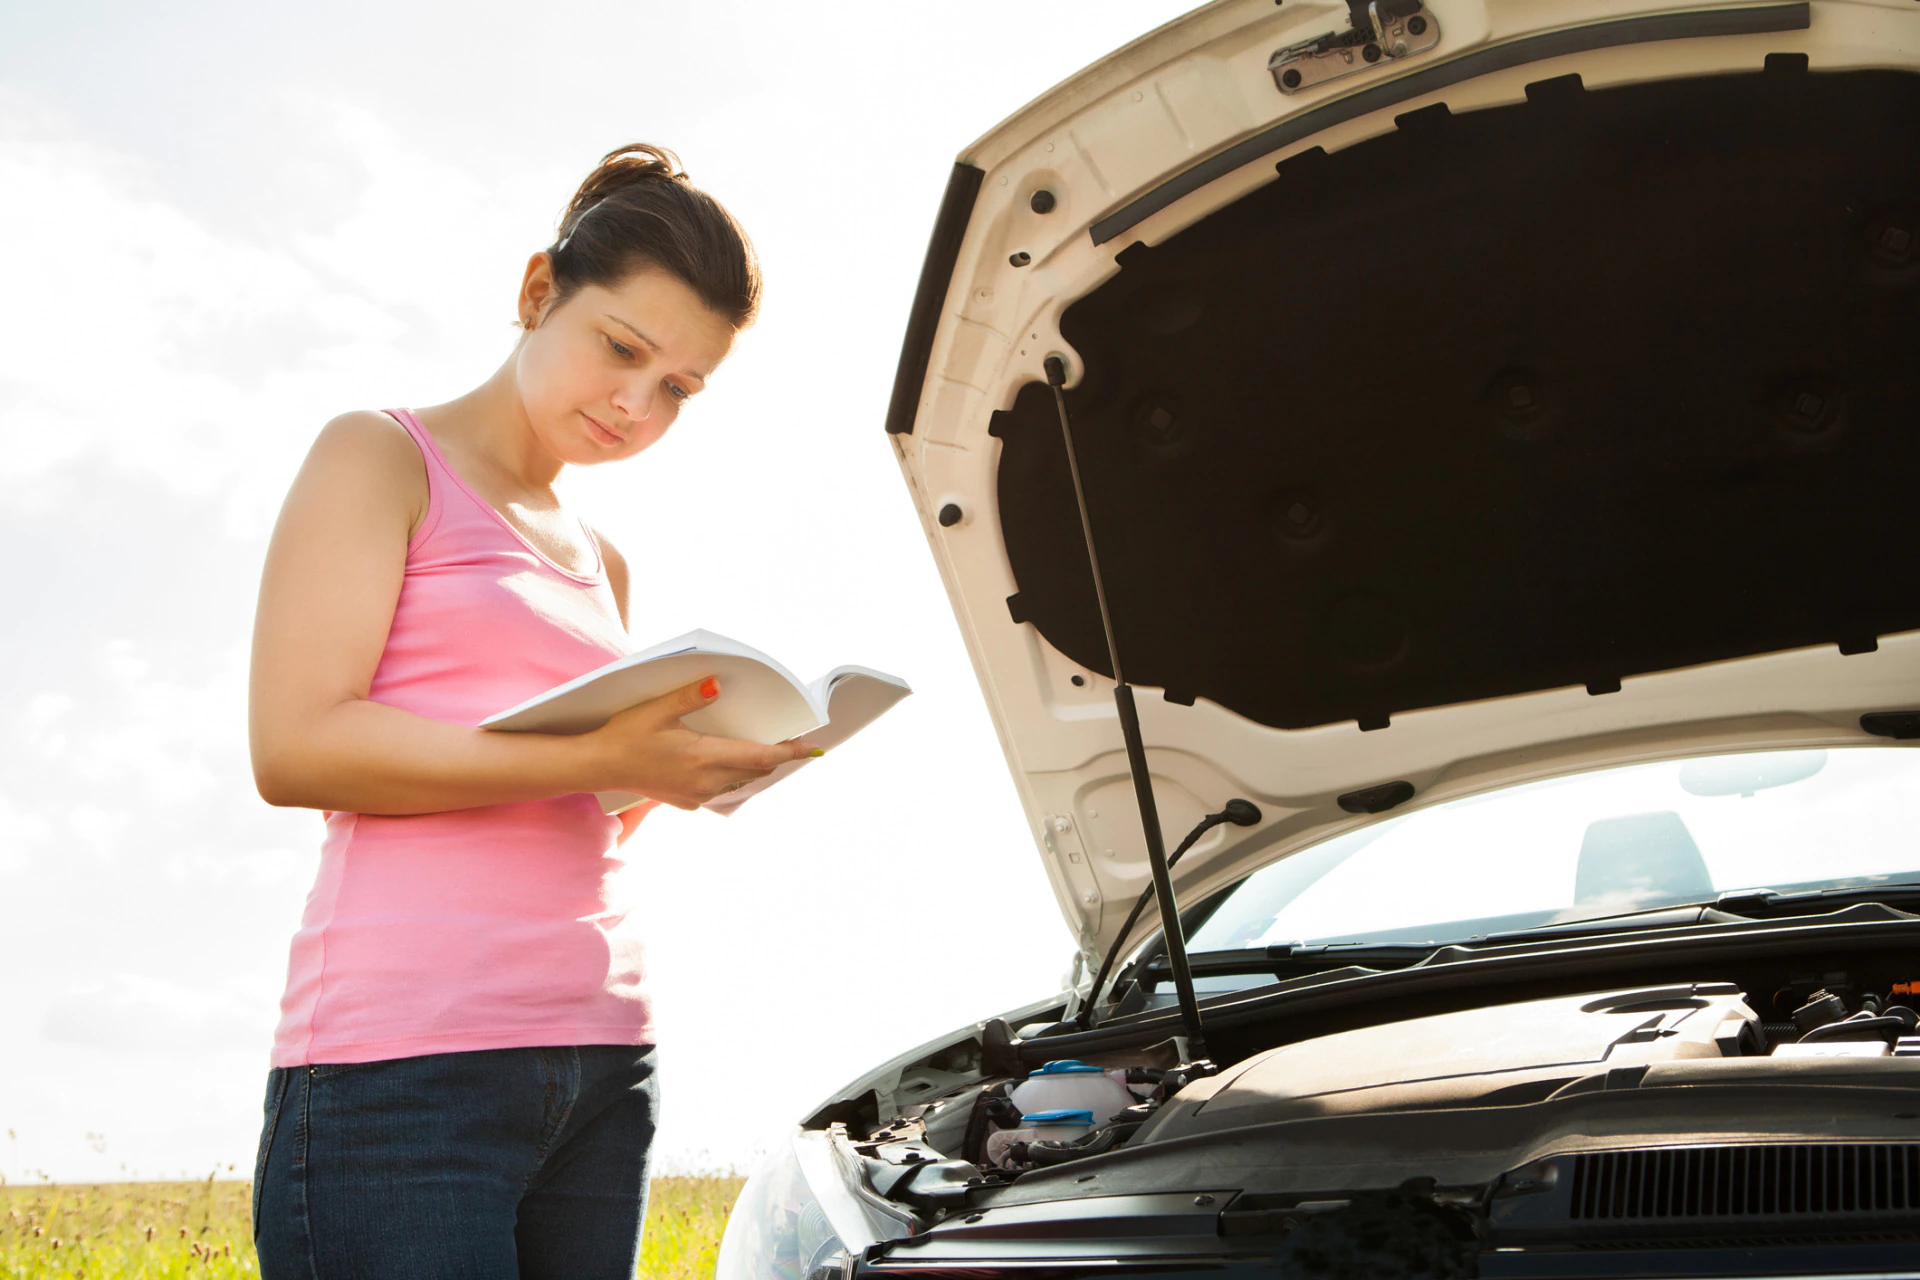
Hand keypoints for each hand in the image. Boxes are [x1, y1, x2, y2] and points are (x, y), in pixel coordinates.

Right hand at [585, 676, 819, 809]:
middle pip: (755, 769)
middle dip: (776, 756)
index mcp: (704, 758)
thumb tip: (718, 685)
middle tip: (793, 742)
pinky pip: (720, 788)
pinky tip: (727, 762)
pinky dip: (732, 775)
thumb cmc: (624, 735)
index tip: (812, 748)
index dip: (790, 752)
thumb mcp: (656, 710)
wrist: (597, 767)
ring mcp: (696, 795)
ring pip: (739, 781)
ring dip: (753, 766)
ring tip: (765, 749)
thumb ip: (690, 697)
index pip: (761, 757)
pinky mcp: (686, 801)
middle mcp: (705, 781)